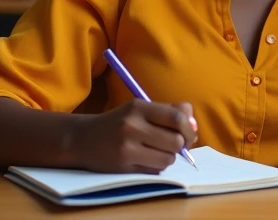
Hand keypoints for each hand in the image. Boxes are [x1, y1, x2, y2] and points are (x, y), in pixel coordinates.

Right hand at [74, 100, 197, 173]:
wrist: (83, 139)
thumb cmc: (119, 122)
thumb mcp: (141, 108)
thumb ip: (169, 111)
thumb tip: (194, 128)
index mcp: (139, 107)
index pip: (177, 117)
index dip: (190, 127)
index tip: (189, 132)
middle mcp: (132, 126)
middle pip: (176, 141)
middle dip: (181, 145)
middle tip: (175, 144)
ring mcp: (126, 148)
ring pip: (168, 158)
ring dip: (169, 157)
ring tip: (157, 151)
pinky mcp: (123, 166)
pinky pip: (155, 170)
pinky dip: (157, 166)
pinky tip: (146, 159)